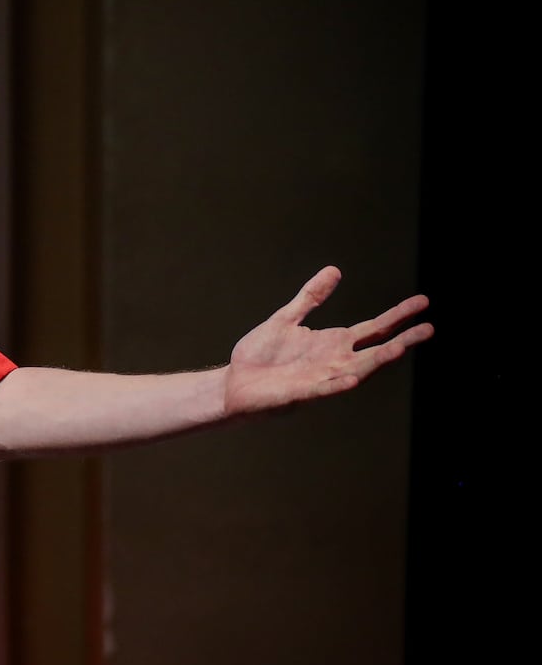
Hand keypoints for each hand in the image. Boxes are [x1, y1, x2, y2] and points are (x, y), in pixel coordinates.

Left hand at [222, 266, 432, 415]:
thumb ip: (311, 297)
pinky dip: (337, 384)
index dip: (398, 316)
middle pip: (376, 350)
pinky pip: (323, 389)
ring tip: (399, 348)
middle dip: (402, 339)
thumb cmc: (260, 355)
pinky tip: (351, 377)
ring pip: (357, 370)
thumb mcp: (286, 318)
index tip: (423, 303)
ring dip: (377, 361)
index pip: (374, 328)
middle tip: (429, 328)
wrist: (234, 383)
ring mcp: (320, 378)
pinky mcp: (301, 393)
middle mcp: (334, 361)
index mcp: (332, 343)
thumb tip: (334, 270)